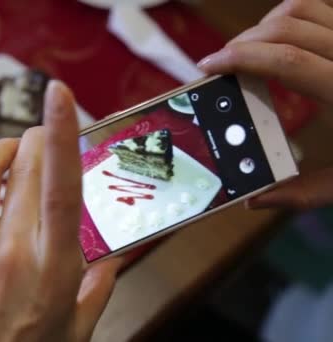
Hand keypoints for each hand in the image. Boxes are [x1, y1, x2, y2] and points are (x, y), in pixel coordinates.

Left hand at [0, 81, 123, 341]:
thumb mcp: (77, 331)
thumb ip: (98, 289)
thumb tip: (114, 257)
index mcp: (54, 268)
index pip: (63, 188)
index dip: (62, 135)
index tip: (59, 96)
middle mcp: (11, 253)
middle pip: (24, 170)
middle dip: (35, 141)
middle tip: (41, 139)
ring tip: (7, 153)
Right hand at [198, 0, 332, 209]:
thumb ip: (303, 192)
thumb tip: (254, 200)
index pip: (286, 59)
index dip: (240, 57)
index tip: (209, 65)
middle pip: (287, 25)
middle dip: (245, 38)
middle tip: (223, 61)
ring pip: (304, 5)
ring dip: (267, 22)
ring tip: (249, 47)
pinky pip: (323, 4)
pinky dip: (296, 12)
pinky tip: (284, 33)